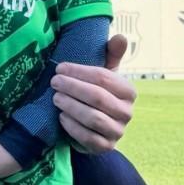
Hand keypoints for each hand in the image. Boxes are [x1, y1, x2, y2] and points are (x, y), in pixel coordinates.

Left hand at [51, 33, 135, 154]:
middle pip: (97, 97)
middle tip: (54, 81)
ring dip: (70, 105)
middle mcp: (128, 112)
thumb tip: (121, 37)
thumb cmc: (97, 92)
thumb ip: (111, 54)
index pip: (103, 78)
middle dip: (72, 87)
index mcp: (129, 91)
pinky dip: (72, 126)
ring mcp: (118, 132)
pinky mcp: (105, 147)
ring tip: (55, 97)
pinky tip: (61, 117)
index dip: (79, 71)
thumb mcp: (104, 73)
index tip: (60, 67)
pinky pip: (87, 137)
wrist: (93, 126)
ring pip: (92, 117)